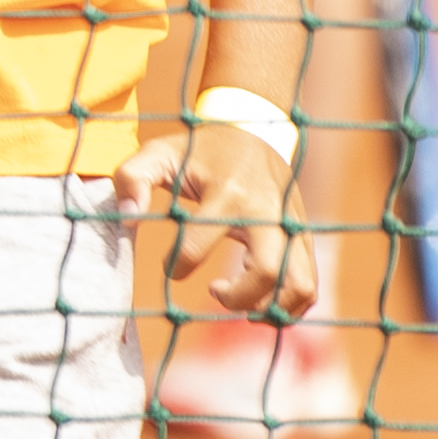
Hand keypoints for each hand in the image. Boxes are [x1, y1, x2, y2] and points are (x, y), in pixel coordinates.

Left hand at [112, 116, 318, 321]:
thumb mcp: (160, 152)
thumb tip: (127, 219)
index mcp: (227, 194)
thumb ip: (132, 179)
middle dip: (238, 298)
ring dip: (270, 308)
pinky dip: (289, 306)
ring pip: (301, 285)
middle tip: (215, 290)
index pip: (197, 246)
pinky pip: (310, 284)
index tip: (172, 267)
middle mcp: (267, 212)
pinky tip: (259, 302)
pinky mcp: (304, 237)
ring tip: (243, 305)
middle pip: (268, 272)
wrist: (255, 130)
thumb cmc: (200, 150)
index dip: (176, 266)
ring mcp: (292, 226)